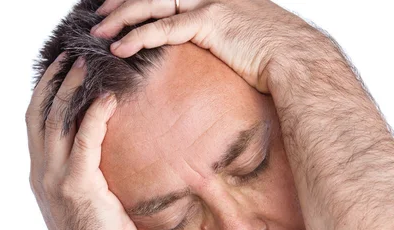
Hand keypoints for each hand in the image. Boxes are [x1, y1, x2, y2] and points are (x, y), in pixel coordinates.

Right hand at [25, 54, 141, 229]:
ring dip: (71, 88)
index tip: (57, 72)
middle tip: (70, 56)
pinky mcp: (78, 185)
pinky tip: (109, 97)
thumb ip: (84, 177)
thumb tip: (103, 160)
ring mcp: (56, 179)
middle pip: (39, 113)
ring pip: (57, 120)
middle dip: (52, 80)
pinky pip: (85, 139)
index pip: (35, 124)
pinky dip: (95, 114)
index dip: (43, 94)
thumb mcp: (84, 205)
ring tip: (87, 64)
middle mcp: (41, 173)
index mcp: (41, 176)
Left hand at [91, 0, 326, 92]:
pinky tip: (120, 47)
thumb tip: (194, 47)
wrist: (297, 58)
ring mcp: (209, 2)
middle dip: (120, 4)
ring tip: (98, 32)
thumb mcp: (236, 36)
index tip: (115, 7)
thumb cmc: (269, 53)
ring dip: (121, 18)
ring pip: (153, 4)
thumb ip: (211, 34)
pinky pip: (165, 27)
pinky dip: (139, 36)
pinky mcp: (211, 21)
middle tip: (97, 18)